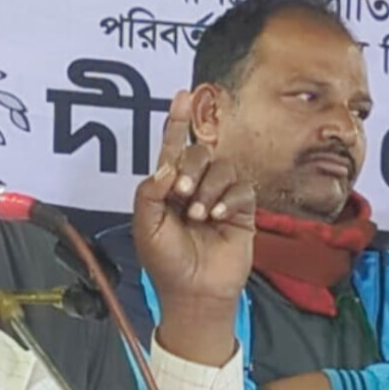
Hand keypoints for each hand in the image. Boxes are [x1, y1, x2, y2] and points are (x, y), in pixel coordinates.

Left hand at [135, 92, 254, 365]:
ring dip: (208, 188)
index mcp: (168, 188)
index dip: (176, 122)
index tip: (182, 96)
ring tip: (198, 216)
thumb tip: (166, 165)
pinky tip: (217, 217)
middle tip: (181, 194)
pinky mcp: (242, 211)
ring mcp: (219, 197)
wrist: (194, 293)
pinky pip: (241, 189)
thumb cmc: (166, 263)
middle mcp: (194, 187)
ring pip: (221, 168)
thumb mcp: (146, 227)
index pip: (172, 147)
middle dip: (189, 167)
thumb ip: (150, 192)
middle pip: (198, 152)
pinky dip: (228, 199)